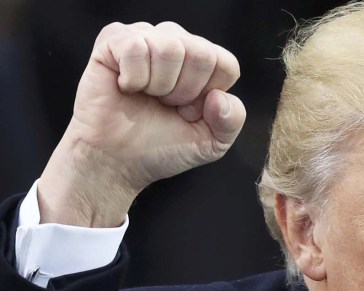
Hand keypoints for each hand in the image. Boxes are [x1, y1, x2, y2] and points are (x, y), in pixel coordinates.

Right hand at [38, 22, 245, 226]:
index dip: (207, 96)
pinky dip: (133, 77)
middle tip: (165, 104)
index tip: (188, 111)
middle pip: (201, 54)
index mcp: (204, 64)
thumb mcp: (211, 142)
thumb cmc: (161, 147)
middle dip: (184, 91)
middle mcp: (178, 43)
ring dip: (158, 85)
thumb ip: (232, 120)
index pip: (226, 64)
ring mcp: (146, 38)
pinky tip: (126, 87)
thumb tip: (218, 97)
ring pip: (169, 48)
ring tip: (146, 96)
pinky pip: (135, 47)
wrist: (117, 160)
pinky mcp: (113, 40)